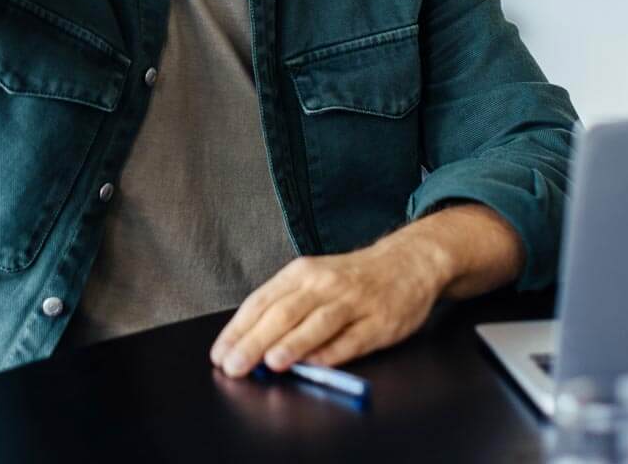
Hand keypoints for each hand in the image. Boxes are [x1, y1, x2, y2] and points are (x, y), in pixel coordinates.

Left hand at [209, 229, 450, 377]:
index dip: (238, 329)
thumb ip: (285, 308)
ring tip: (272, 362)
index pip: (261, 302)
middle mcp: (324, 284)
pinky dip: (333, 352)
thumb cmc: (352, 277)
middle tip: (234, 365)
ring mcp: (353, 302)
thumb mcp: (314, 280)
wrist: (408, 261)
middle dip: (255, 341)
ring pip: (318, 323)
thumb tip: (251, 344)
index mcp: (301, 273)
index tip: (219, 354)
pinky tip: (316, 364)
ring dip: (293, 343)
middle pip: (284, 313)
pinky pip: (353, 339)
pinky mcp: (380, 321)